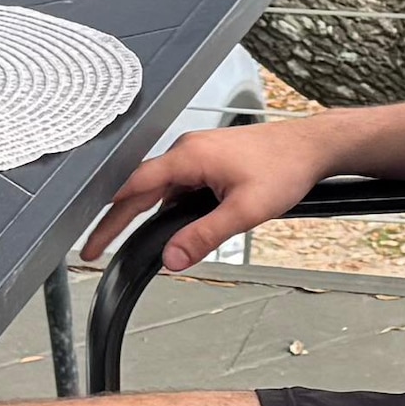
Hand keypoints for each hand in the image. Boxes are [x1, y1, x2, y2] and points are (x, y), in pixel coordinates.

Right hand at [83, 114, 334, 271]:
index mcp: (187, 157)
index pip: (134, 189)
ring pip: (161, 189)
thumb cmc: (284, 168)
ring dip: (145, 214)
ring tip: (126, 241)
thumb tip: (172, 258)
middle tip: (97, 248)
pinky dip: (168, 206)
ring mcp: (197, 154)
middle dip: (117, 220)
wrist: (311, 147)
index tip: (93, 242)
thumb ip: (205, 236)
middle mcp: (186, 151)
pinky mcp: (208, 160)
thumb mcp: (244, 211)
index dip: (110, 218)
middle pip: (140, 189)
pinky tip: (172, 226)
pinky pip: (178, 186)